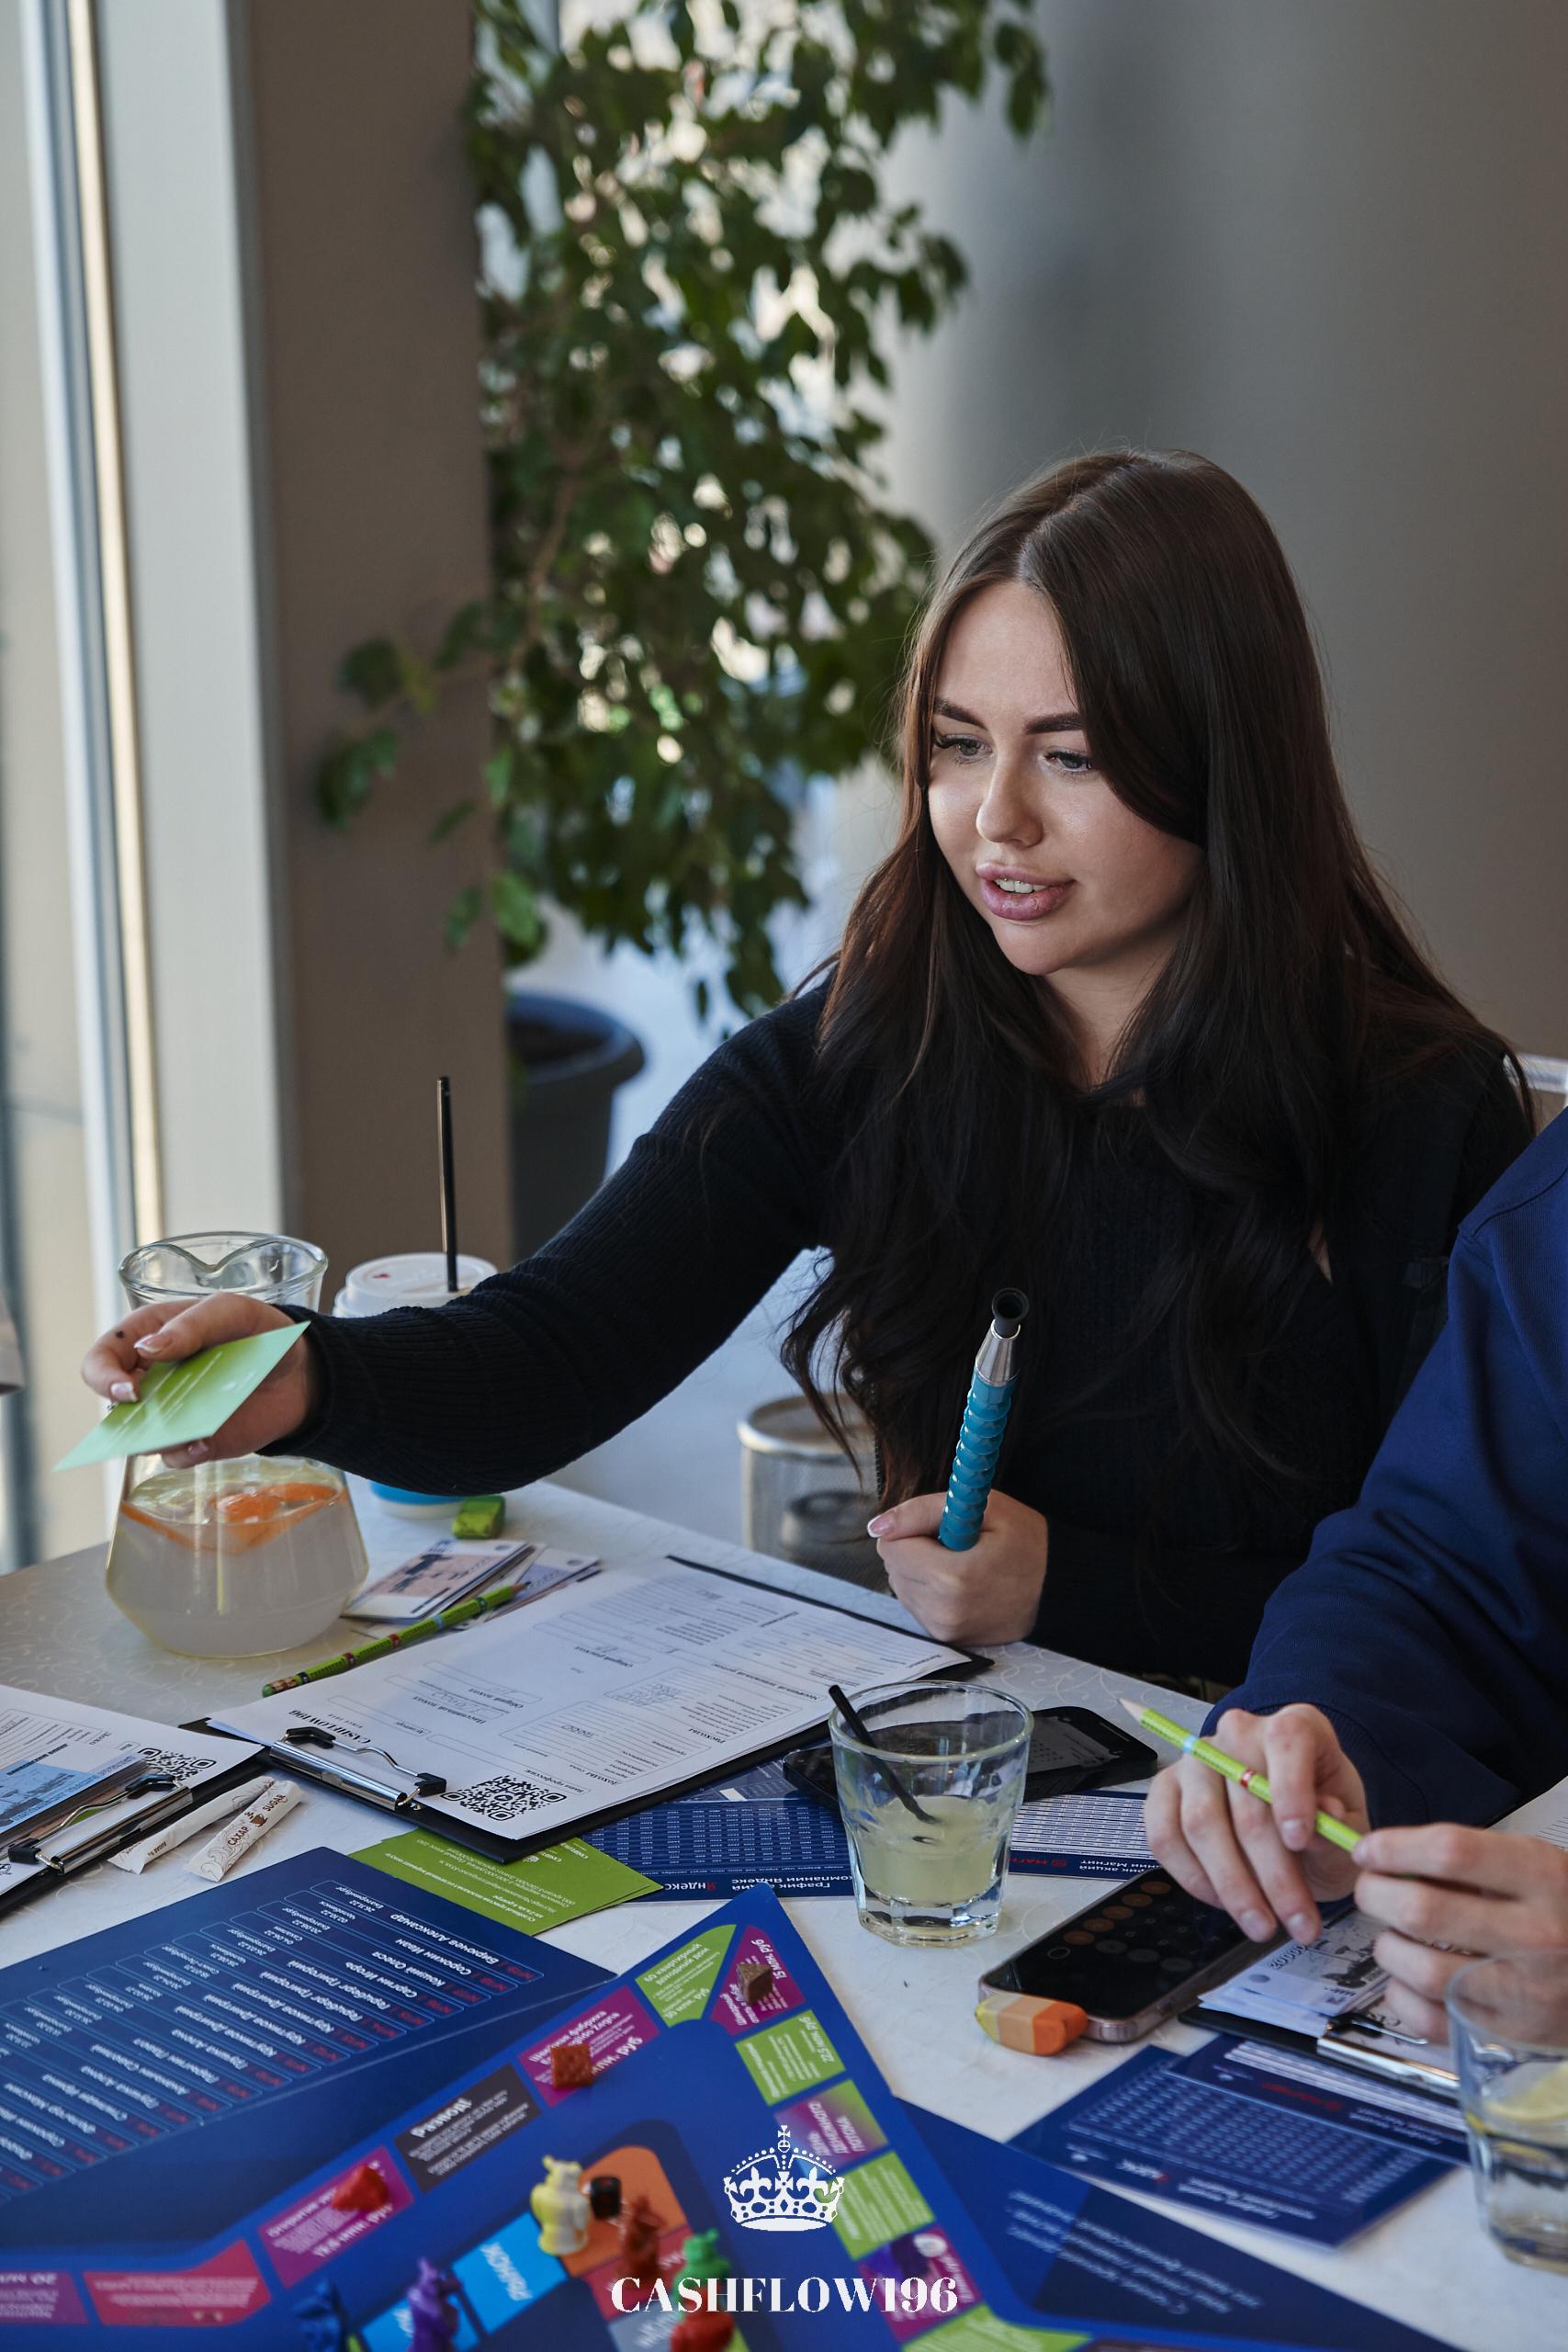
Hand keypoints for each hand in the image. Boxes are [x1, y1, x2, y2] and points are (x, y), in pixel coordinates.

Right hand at [81, 1296, 319, 1465]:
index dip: (102, 1377)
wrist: (300, 1370)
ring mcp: (172, 1414)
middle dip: (124, 1414)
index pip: (101, 1360)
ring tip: (183, 1429)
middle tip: (148, 1411)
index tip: (127, 1389)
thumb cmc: (257, 1331)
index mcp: (147, 1338)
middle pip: (113, 1405)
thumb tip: (147, 1348)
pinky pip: (177, 1456)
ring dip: (156, 1436)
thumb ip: (191, 1325)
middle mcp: (151, 1380)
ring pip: (142, 1436)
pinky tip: (206, 1439)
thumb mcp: (229, 1311)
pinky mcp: (196, 1441)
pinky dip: (188, 1452)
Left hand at [867, 1488, 1046, 1644]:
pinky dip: (930, 1589)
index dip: (912, 1528)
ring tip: (961, 1563)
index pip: (890, 1546)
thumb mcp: (982, 1507)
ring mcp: (944, 1630)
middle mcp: (942, 1611)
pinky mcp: (947, 1638)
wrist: (1060, 1589)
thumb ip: (921, 1511)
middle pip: (893, 1567)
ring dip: (920, 1569)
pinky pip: (917, 1605)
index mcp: (951, 1578)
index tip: (942, 1526)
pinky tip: (961, 1583)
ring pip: (901, 1586)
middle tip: (956, 1544)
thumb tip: (878, 1527)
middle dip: (915, 1548)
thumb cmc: (1028, 1543)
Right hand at [1144, 1704, 1368, 1946]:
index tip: (1300, 1840)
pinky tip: (1225, 1904)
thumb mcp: (1347, 1828)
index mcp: (1296, 1726)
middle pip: (1244, 1797)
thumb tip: (1321, 1822)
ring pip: (1201, 1823)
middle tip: (1298, 1922)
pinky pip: (1164, 1837)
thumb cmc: (1321, 1824)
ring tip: (1264, 1926)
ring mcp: (1195, 1759)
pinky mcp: (1164, 1791)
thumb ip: (1336, 1828)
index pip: (1287, 1740)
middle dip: (1273, 1872)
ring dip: (1234, 1886)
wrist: (1291, 1828)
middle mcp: (1239, 1732)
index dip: (1291, 1789)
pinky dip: (1194, 1879)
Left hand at [1353, 1824, 1567, 2040]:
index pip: (1453, 1853)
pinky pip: (1430, 2019)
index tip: (1368, 1850)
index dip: (1396, 1847)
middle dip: (1377, 1894)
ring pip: (1420, 1969)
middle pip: (1423, 1911)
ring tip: (1393, 1935)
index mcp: (1545, 1879)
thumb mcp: (1537, 1867)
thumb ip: (1472, 1861)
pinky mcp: (1509, 2037)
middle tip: (1371, 1889)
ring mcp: (1523, 1994)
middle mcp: (1537, 1937)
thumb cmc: (1564, 1913)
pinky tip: (1408, 1978)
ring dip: (1387, 1946)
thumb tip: (1392, 1861)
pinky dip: (1402, 1996)